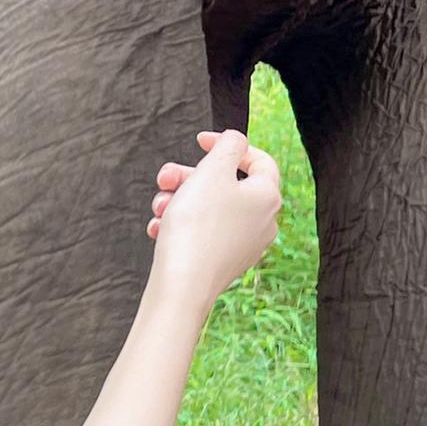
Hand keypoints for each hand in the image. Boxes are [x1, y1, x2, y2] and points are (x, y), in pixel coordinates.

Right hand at [145, 129, 281, 307]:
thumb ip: (228, 146)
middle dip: (190, 177)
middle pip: (226, 184)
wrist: (182, 285)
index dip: (228, 145)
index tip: (200, 142)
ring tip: (159, 207)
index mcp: (267, 197)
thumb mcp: (212, 172)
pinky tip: (160, 229)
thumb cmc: (197, 225)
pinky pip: (203, 232)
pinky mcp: (225, 262)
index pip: (258, 160)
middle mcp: (263, 222)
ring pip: (210, 208)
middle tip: (165, 178)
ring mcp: (245, 245)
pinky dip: (181, 225)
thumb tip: (236, 140)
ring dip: (180, 200)